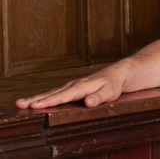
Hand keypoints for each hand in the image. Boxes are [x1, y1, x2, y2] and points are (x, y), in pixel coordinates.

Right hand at [15, 63, 129, 109]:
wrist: (119, 73)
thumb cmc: (114, 83)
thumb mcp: (110, 92)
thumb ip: (99, 97)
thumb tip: (88, 102)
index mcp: (81, 87)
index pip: (62, 96)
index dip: (49, 101)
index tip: (34, 106)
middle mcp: (74, 85)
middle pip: (52, 93)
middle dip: (35, 99)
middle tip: (19, 104)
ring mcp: (72, 85)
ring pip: (52, 92)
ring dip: (36, 98)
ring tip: (21, 103)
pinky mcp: (73, 87)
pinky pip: (56, 92)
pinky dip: (44, 96)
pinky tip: (36, 100)